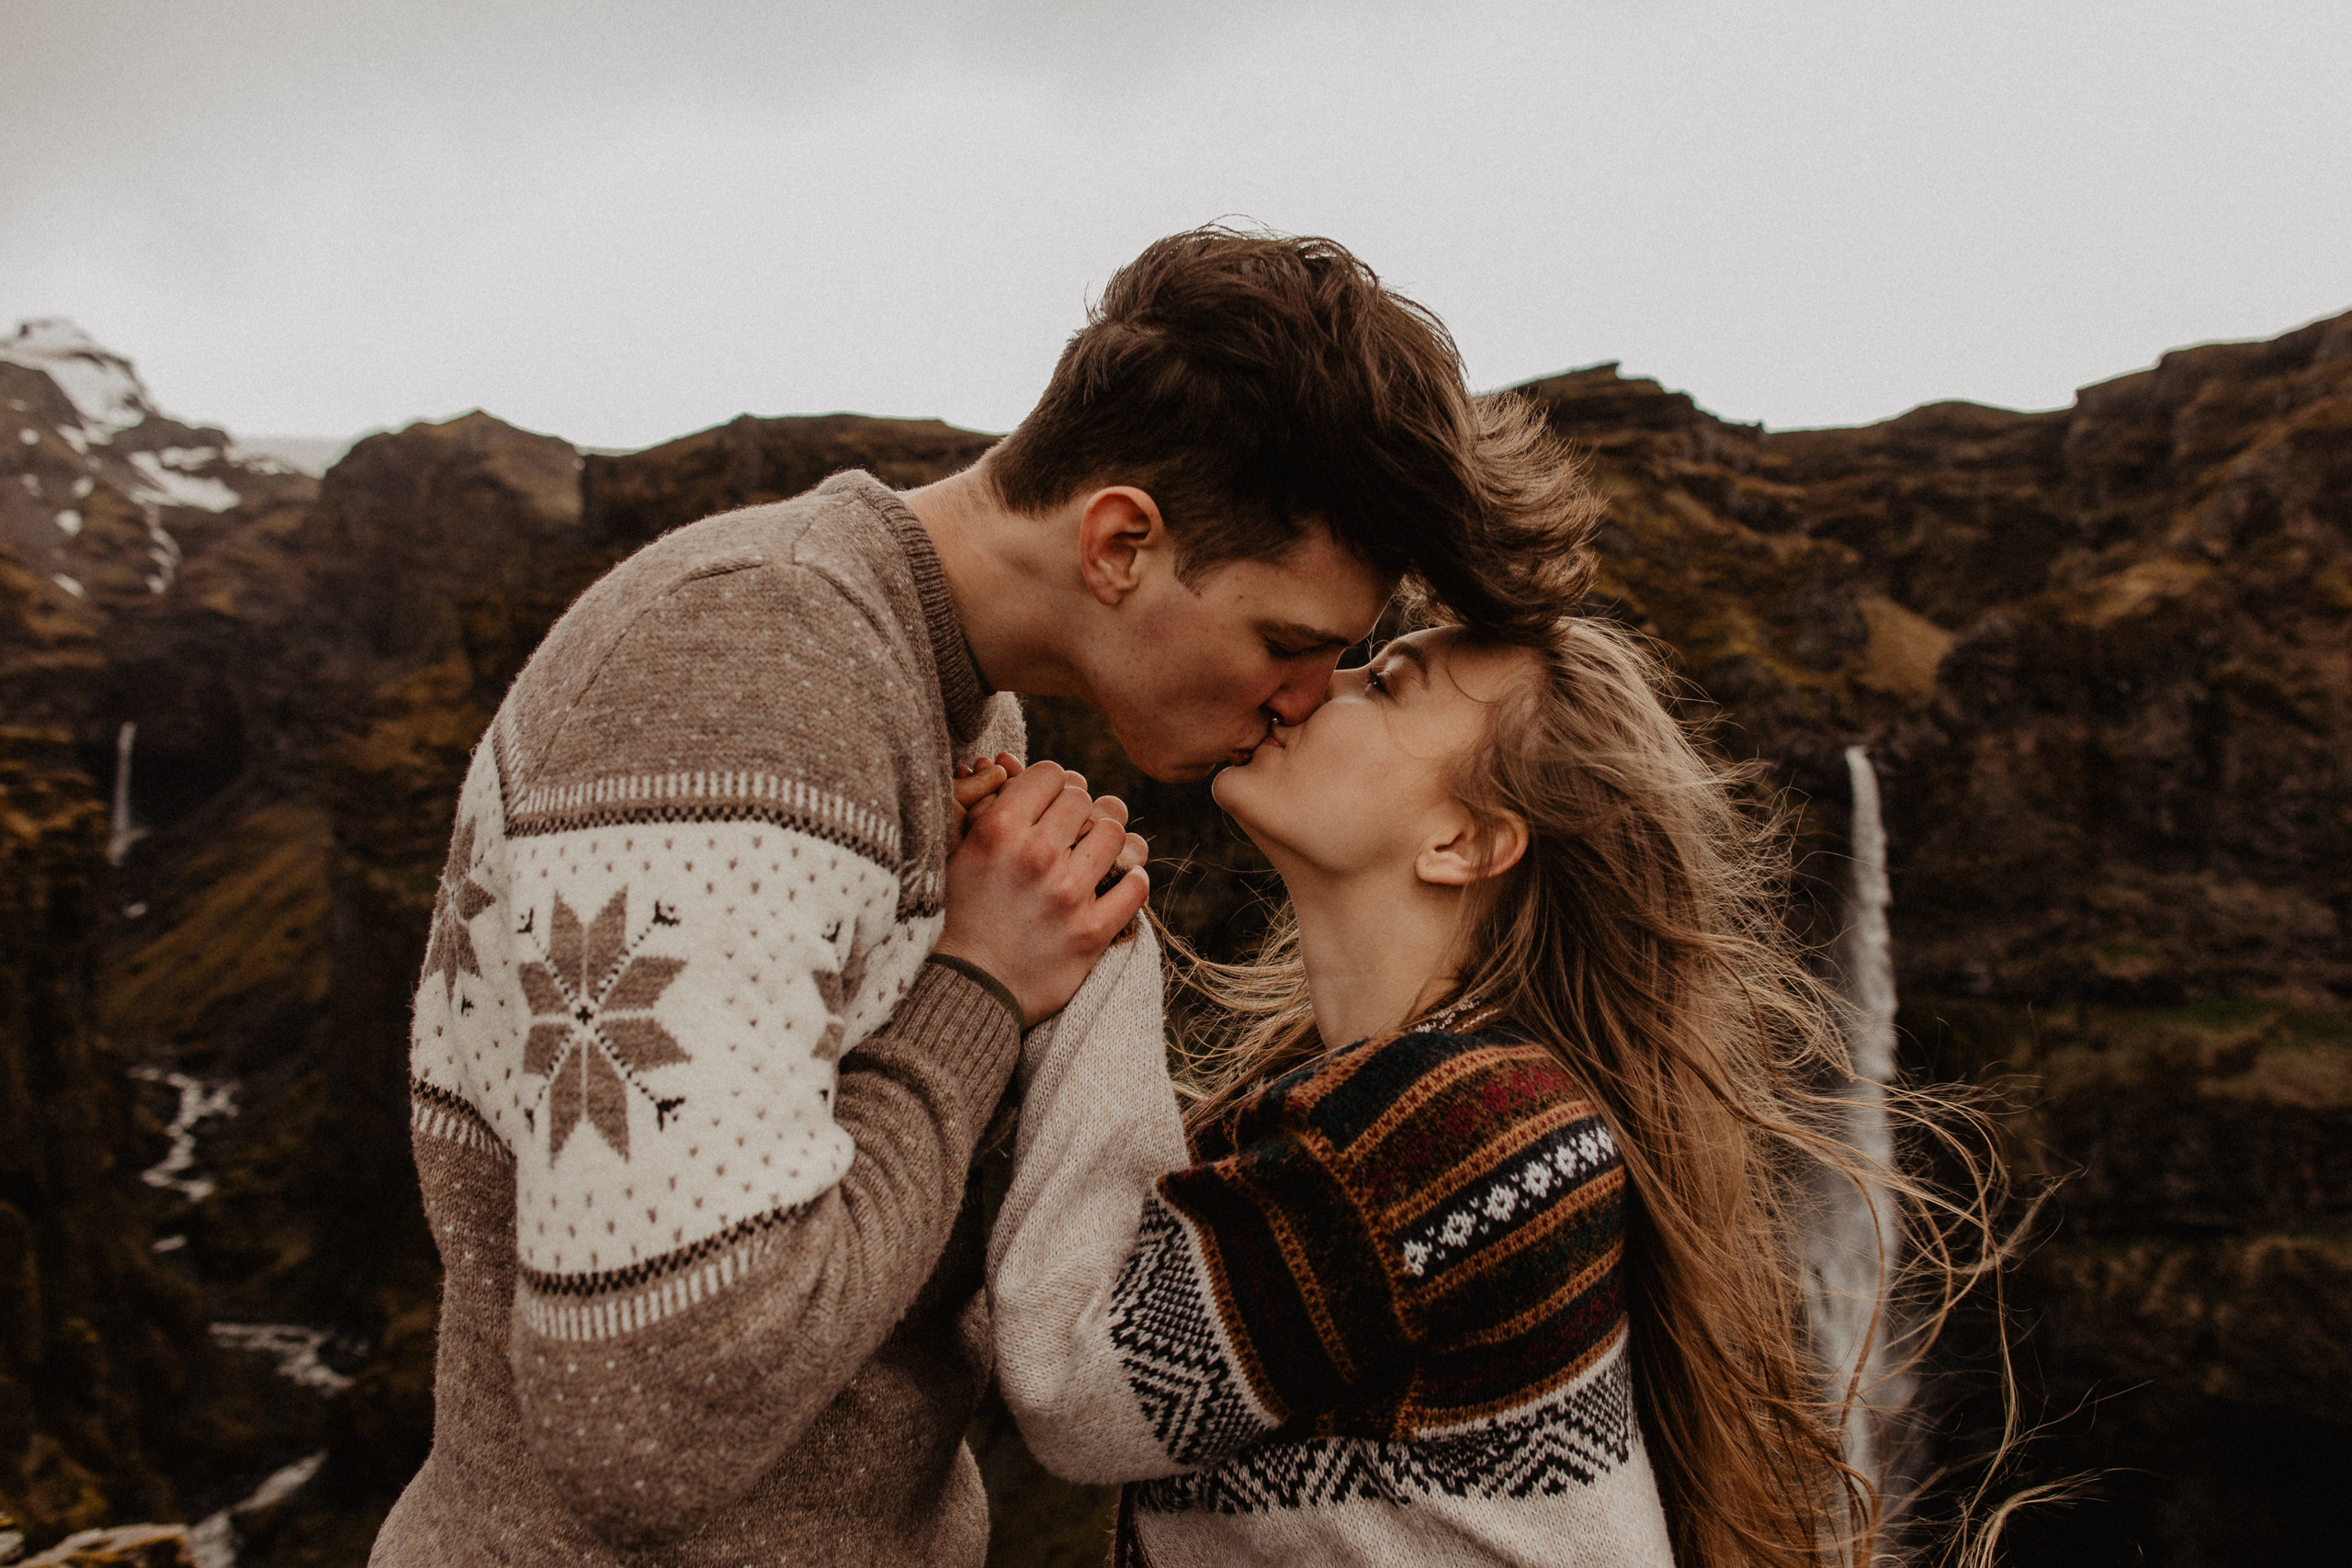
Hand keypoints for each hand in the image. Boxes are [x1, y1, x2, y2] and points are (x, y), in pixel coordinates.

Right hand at [937, 760, 1150, 1026]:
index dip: (1052, 784)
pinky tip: (1119, 883)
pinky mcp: (1092, 932)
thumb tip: (1008, 765)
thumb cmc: (958, 915)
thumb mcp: (956, 853)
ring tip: (1095, 854)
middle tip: (1072, 828)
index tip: (1050, 802)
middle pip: (1084, 799)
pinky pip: (1136, 886)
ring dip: (1107, 840)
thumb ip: (984, 808)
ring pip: (1115, 834)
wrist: (966, 988)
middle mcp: (1037, 856)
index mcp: (1000, 830)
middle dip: (1079, 809)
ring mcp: (1068, 894)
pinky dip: (1133, 880)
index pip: (1051, 774)